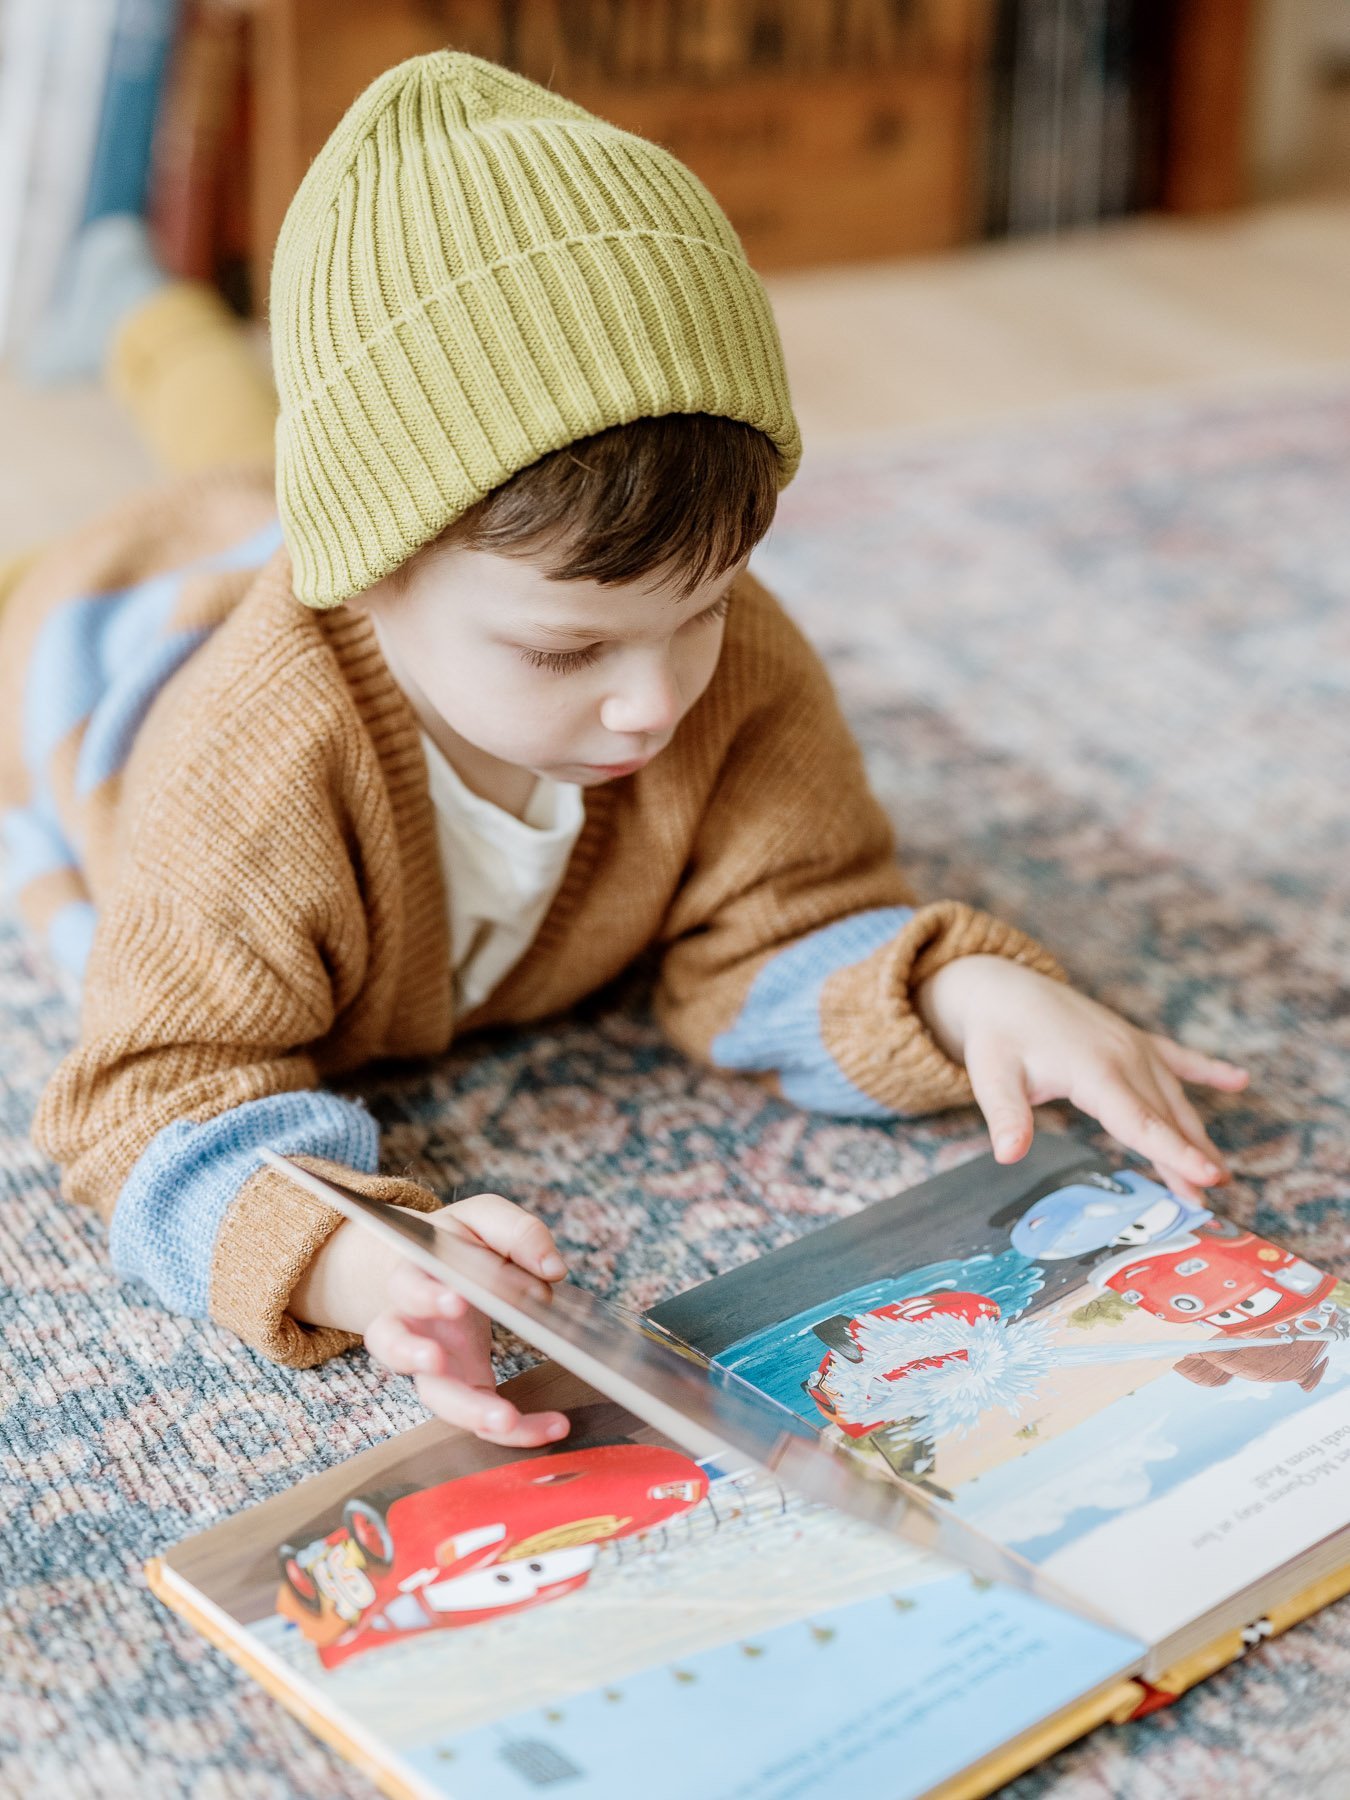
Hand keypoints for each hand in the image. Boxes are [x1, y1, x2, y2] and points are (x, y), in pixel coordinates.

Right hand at [364, 1197, 571, 1447]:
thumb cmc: (459, 1243)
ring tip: (501, 1419)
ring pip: (433, 1395)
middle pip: (396, 1347)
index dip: (425, 1296)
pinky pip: (480, 1414)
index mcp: (416, 1277)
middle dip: (415, 1357)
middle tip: (439, 1360)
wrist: (436, 1268)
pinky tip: (552, 1426)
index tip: (456, 1299)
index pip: (407, 1287)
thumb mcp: (485, 1220)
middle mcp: (413, 1324)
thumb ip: (518, 1232)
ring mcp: (434, 1361)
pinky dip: (516, 1428)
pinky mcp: (462, 1384)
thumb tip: (552, 1268)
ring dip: (464, 1410)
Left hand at [914, 956, 1249, 1198]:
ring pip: (1173, 1098)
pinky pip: (1178, 1057)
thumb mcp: (991, 1076)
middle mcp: (1124, 1057)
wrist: (1003, 988)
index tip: (1204, 1179)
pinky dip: (1208, 1070)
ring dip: (1195, 1135)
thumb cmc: (996, 1036)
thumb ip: (1006, 1115)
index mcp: (1095, 1070)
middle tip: (1208, 1201)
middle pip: (1163, 1118)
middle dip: (1189, 1159)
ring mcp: (1133, 1045)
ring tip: (1217, 1173)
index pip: (1140, 1123)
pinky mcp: (1133, 1039)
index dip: (1173, 1154)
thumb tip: (1007, 1155)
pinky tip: (1239, 1081)